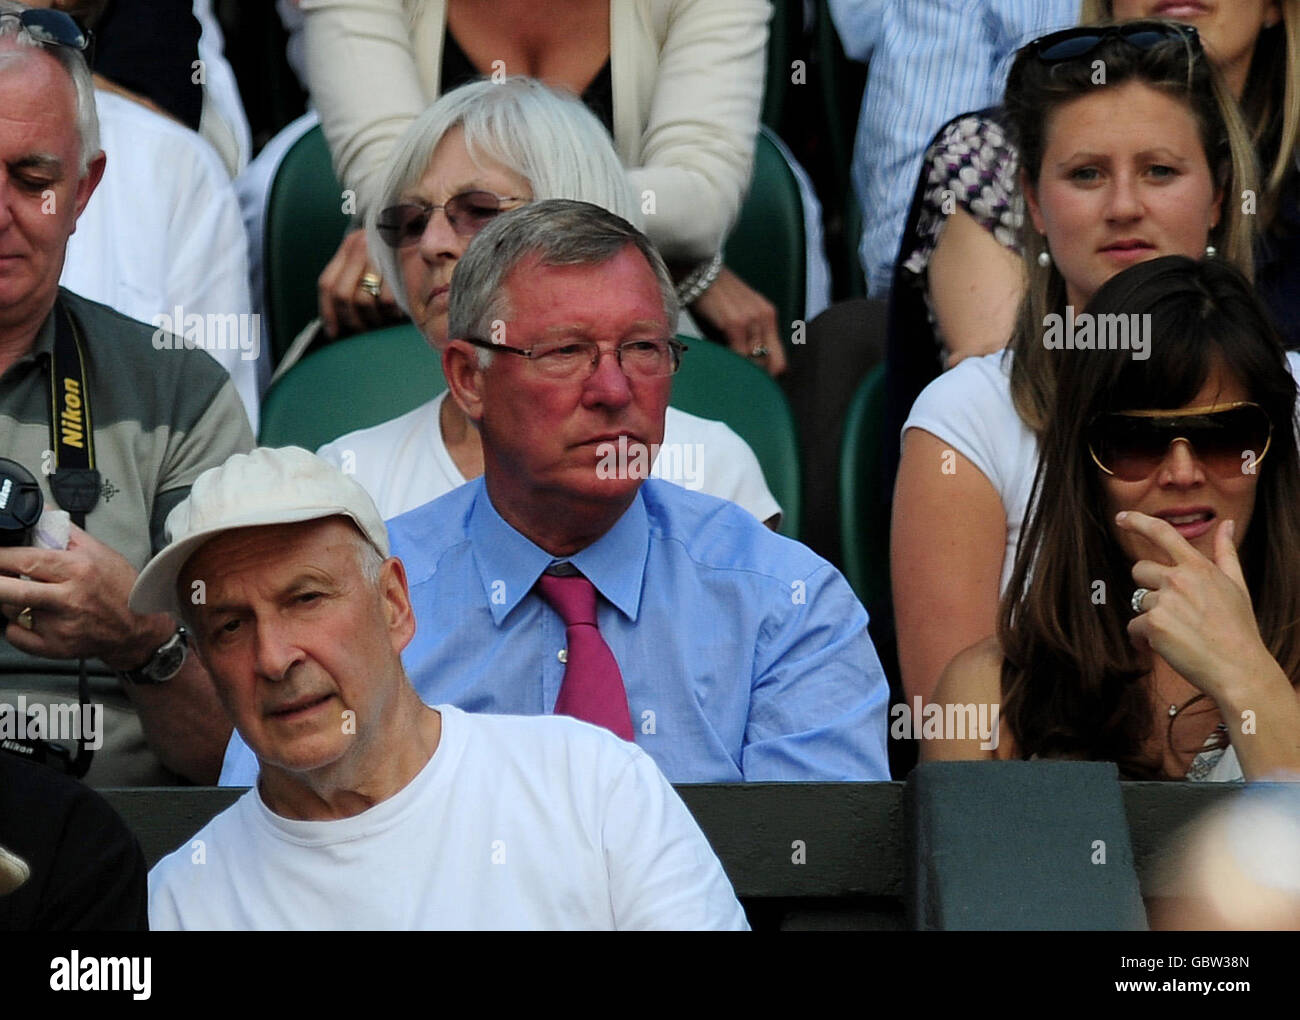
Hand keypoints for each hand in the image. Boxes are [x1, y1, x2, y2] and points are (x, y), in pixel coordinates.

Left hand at [0, 525, 172, 669]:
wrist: (138, 628)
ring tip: (30, 594)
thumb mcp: (100, 551)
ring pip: (9, 610)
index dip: (1, 556)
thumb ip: (66, 531)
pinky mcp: (55, 647)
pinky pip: (15, 635)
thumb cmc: (121, 588)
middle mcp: (68, 599)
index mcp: (79, 570)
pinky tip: (33, 616)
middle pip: (8, 590)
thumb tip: (42, 513)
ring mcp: (60, 627)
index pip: (25, 559)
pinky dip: (17, 625)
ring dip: (9, 600)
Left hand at [317, 228, 404, 338]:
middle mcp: (360, 246)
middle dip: (352, 319)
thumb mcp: (372, 260)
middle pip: (343, 295)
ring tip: (383, 320)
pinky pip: (387, 301)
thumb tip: (335, 323)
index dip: (328, 312)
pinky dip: (392, 313)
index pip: (327, 284)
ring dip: (374, 318)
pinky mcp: (400, 263)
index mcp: (349, 246)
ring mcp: (379, 254)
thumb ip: (352, 281)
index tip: (334, 333)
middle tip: (364, 329)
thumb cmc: (400, 256)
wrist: (427, 232)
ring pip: (364, 301)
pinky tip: (398, 312)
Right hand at [689, 265, 786, 375]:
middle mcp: (765, 317)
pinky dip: (733, 365)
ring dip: (743, 372)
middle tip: (742, 386)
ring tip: (731, 378)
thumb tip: (742, 369)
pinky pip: (740, 355)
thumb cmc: (711, 298)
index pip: (779, 358)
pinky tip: (723, 367)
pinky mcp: (735, 324)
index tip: (754, 385)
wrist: (696, 273)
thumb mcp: (735, 317)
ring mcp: (751, 320)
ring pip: (755, 362)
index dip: (767, 375)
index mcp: (768, 316)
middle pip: (771, 364)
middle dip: (757, 378)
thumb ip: (743, 340)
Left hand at [1119, 512, 1273, 702]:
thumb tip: (1228, 524)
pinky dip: (1144, 638)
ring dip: (1151, 616)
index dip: (1138, 522)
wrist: (1238, 668)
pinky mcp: (1153, 624)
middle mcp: (1179, 579)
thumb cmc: (1238, 628)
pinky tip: (1166, 647)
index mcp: (1198, 567)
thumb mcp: (1237, 586)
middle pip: (1139, 569)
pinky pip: (1134, 627)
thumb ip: (1226, 553)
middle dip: (1149, 586)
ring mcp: (1164, 601)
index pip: (1163, 533)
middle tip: (1174, 609)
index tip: (1121, 518)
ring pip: (1138, 601)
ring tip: (1179, 632)